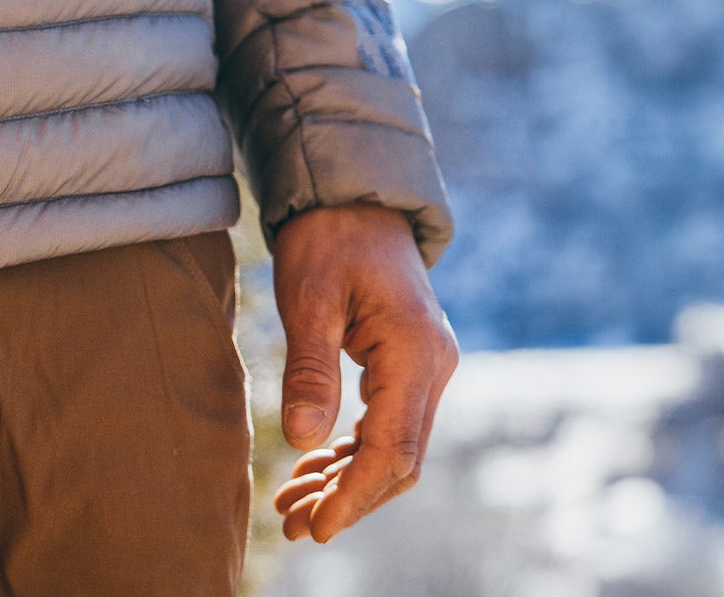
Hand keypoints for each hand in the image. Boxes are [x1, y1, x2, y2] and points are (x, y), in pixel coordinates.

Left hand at [268, 203, 456, 541]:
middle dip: (348, 499)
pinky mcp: (407, 366)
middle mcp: (433, 366)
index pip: (393, 449)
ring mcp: (426, 368)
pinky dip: (350, 454)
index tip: (314, 528)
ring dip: (346, 482)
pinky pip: (386, 426)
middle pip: (399, 461)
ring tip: (290, 506)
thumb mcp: (308, 297)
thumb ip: (310, 368)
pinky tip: (310, 469)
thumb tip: (305, 440)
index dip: (354, 495)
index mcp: (415, 353)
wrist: (352, 195)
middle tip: (292, 525)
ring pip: (394, 450)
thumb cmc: (327, 237)